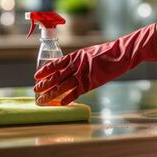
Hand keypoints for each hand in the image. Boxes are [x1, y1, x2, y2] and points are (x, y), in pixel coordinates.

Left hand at [34, 24, 156, 104]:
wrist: (121, 53)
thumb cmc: (107, 53)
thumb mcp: (88, 54)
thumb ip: (78, 62)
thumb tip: (69, 69)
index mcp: (75, 56)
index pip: (55, 64)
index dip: (45, 71)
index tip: (36, 76)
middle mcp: (76, 65)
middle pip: (56, 77)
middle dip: (44, 84)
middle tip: (35, 90)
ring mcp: (83, 75)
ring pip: (62, 86)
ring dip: (51, 94)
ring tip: (42, 100)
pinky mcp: (91, 83)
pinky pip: (77, 93)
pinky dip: (68, 99)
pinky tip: (61, 104)